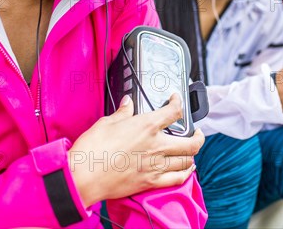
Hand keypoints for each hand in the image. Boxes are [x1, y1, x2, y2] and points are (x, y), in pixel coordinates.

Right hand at [68, 94, 203, 206]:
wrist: (83, 176)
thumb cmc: (92, 149)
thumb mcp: (106, 123)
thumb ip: (122, 113)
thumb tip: (128, 103)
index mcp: (146, 126)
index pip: (173, 112)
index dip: (178, 102)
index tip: (177, 100)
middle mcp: (156, 146)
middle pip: (191, 142)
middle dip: (198, 136)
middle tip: (197, 132)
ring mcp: (155, 166)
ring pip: (186, 161)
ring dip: (191, 154)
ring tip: (190, 150)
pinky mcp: (150, 182)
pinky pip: (177, 179)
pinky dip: (185, 173)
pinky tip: (186, 170)